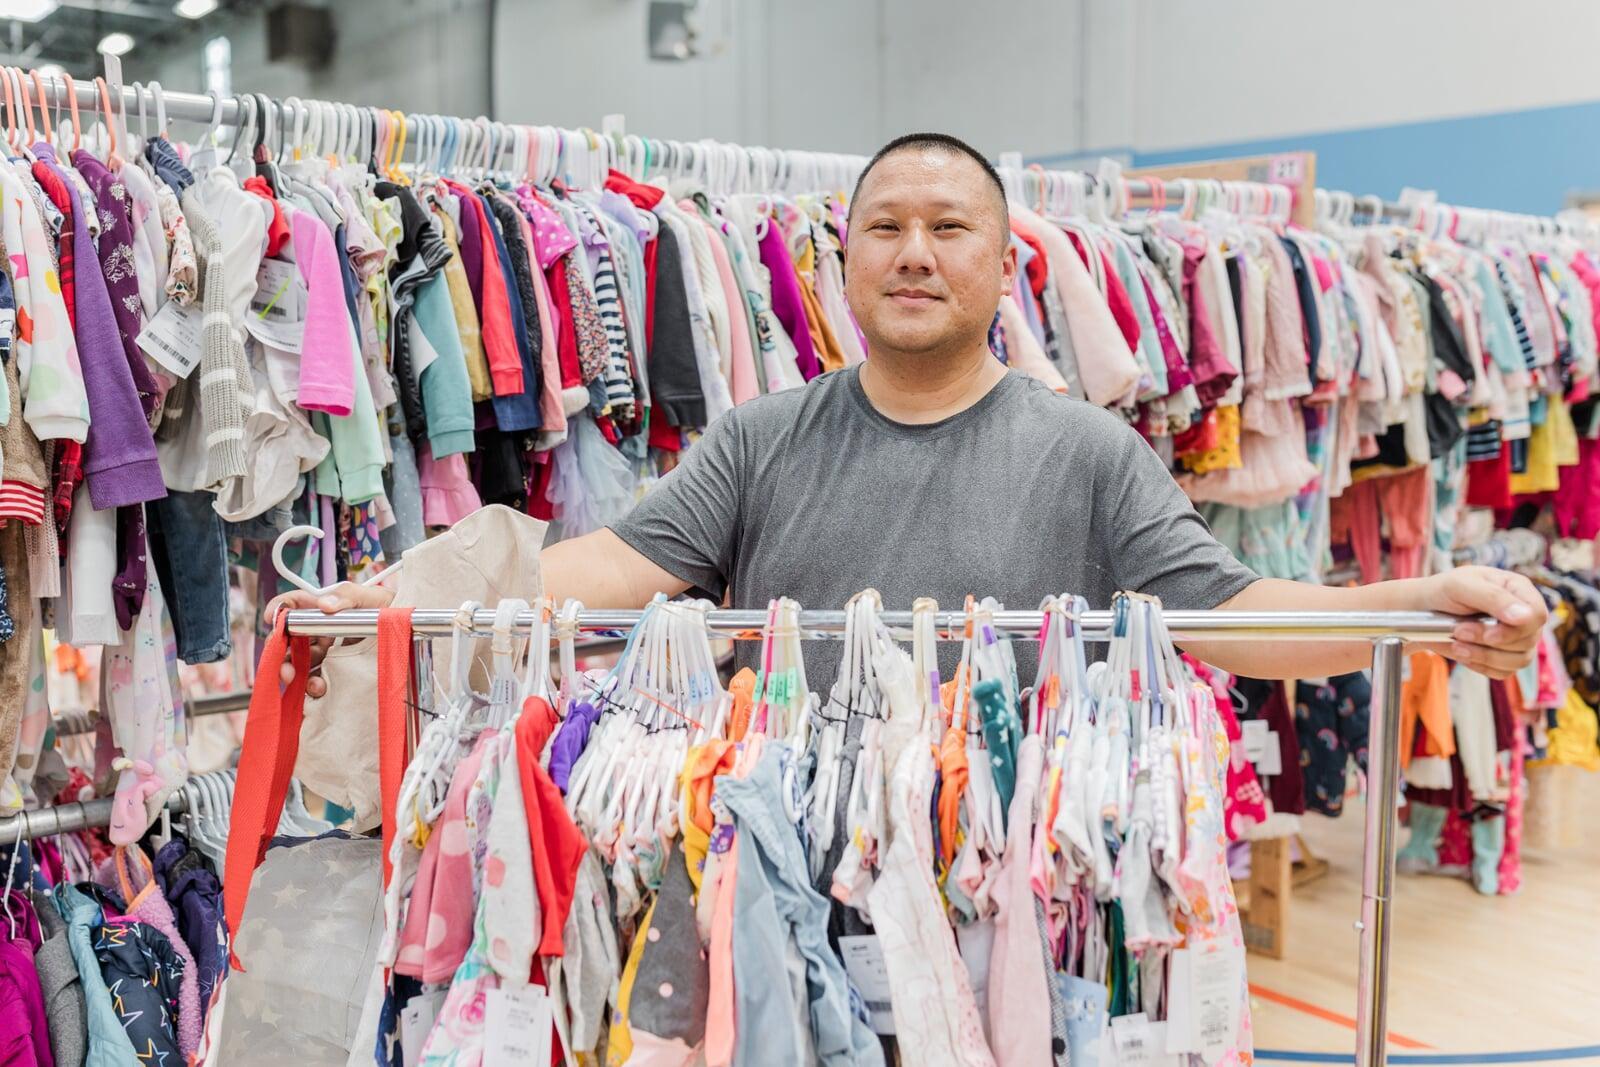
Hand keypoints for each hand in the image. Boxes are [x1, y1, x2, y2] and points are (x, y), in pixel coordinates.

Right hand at [264, 582, 397, 696]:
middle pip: (289, 639)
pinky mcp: (334, 667)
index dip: (279, 609)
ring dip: (298, 675)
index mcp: (322, 608)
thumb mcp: (372, 597)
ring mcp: (325, 649)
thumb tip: (325, 606)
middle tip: (287, 671)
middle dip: (282, 656)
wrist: (410, 630)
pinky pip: (315, 677)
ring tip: (313, 685)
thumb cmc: (390, 607)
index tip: (271, 619)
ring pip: (299, 662)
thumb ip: (348, 596)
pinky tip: (321, 688)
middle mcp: (319, 628)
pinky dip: (313, 685)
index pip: (293, 604)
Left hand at [1419, 566, 1546, 678]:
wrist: (1423, 610)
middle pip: (1528, 640)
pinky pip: (1504, 672)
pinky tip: (1463, 652)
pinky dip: (1481, 666)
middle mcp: (1522, 614)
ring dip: (1484, 656)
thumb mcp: (1462, 586)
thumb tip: (1525, 616)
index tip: (1489, 634)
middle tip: (1459, 631)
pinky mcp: (1504, 656)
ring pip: (1519, 660)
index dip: (1517, 629)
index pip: (1538, 615)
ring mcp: (1516, 637)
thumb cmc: (1443, 592)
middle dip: (1489, 641)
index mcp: (1518, 590)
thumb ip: (1494, 598)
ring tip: (1457, 643)